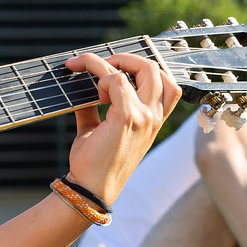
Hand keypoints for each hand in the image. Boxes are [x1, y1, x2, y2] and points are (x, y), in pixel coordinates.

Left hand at [63, 51, 177, 203]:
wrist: (90, 188)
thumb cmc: (93, 163)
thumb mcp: (98, 129)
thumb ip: (94, 107)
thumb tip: (79, 89)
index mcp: (152, 120)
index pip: (167, 83)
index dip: (143, 69)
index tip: (116, 67)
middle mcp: (153, 117)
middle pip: (156, 69)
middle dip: (126, 58)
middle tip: (100, 62)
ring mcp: (144, 117)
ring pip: (141, 69)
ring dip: (109, 61)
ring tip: (85, 66)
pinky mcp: (127, 118)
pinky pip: (117, 80)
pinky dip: (100, 75)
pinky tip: (91, 90)